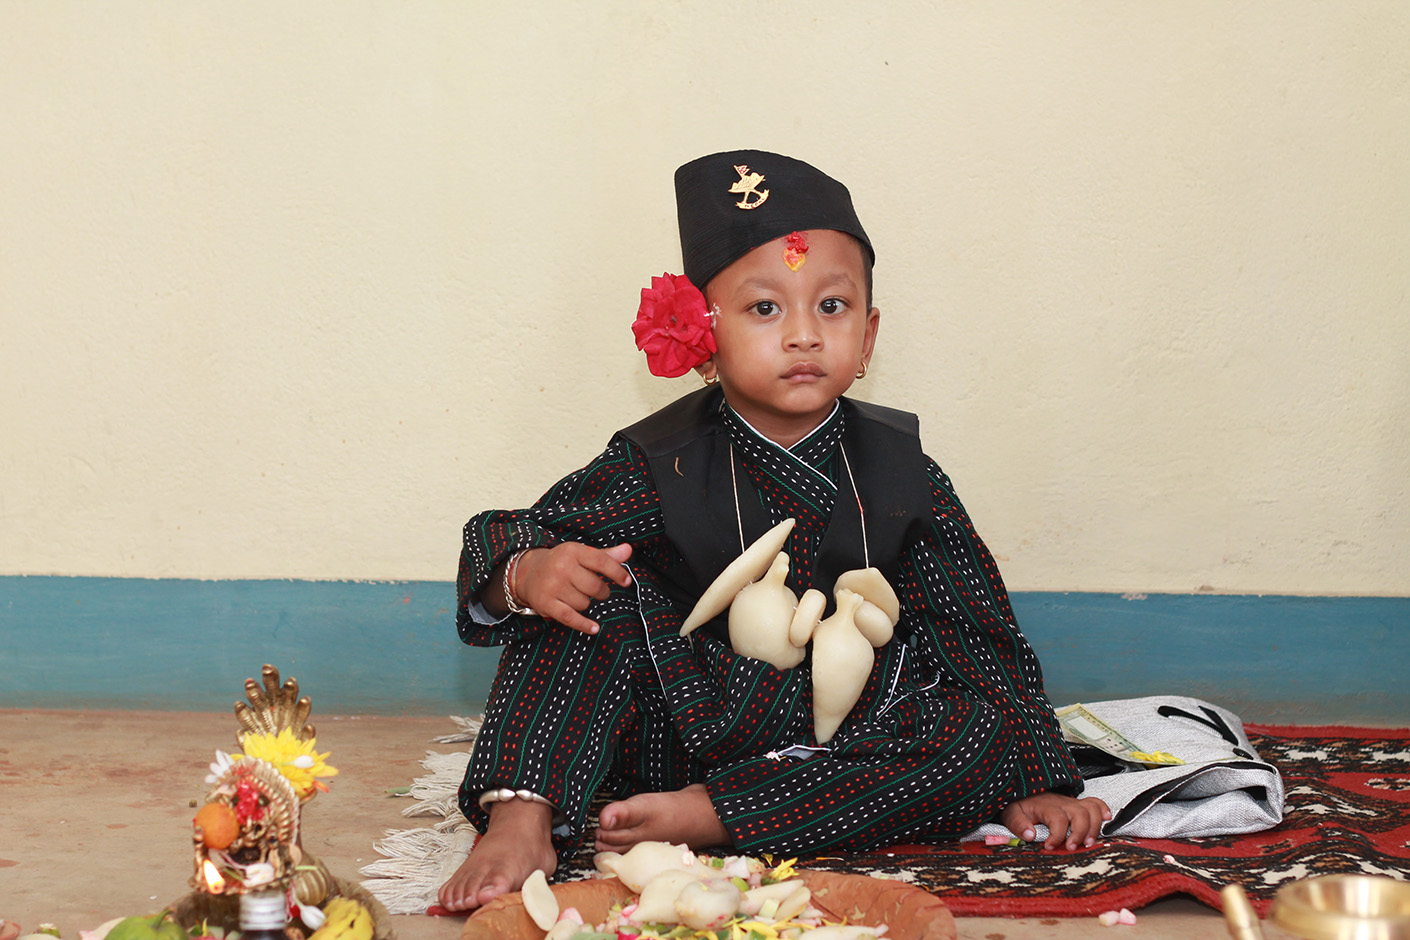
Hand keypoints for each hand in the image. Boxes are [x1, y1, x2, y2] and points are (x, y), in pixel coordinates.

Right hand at [514, 542, 632, 634]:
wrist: (528, 573)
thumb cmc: (562, 563)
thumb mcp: (581, 555)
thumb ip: (606, 556)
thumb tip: (628, 550)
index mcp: (572, 551)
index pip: (601, 561)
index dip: (617, 572)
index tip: (626, 581)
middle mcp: (561, 567)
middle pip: (595, 586)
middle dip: (601, 592)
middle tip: (596, 590)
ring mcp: (552, 586)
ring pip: (584, 603)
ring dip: (586, 603)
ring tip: (576, 595)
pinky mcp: (546, 603)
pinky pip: (570, 618)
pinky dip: (584, 625)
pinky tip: (594, 628)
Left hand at [1000, 791, 1110, 850]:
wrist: (1024, 796)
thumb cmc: (1020, 807)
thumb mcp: (1011, 814)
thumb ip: (1018, 824)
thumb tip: (1030, 835)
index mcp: (1046, 805)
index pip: (1058, 819)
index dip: (1057, 836)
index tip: (1049, 846)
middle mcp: (1062, 803)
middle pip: (1080, 813)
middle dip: (1079, 833)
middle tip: (1072, 848)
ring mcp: (1072, 803)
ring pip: (1092, 809)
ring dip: (1094, 827)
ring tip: (1088, 843)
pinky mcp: (1078, 805)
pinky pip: (1096, 802)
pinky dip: (1103, 810)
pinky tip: (1106, 820)